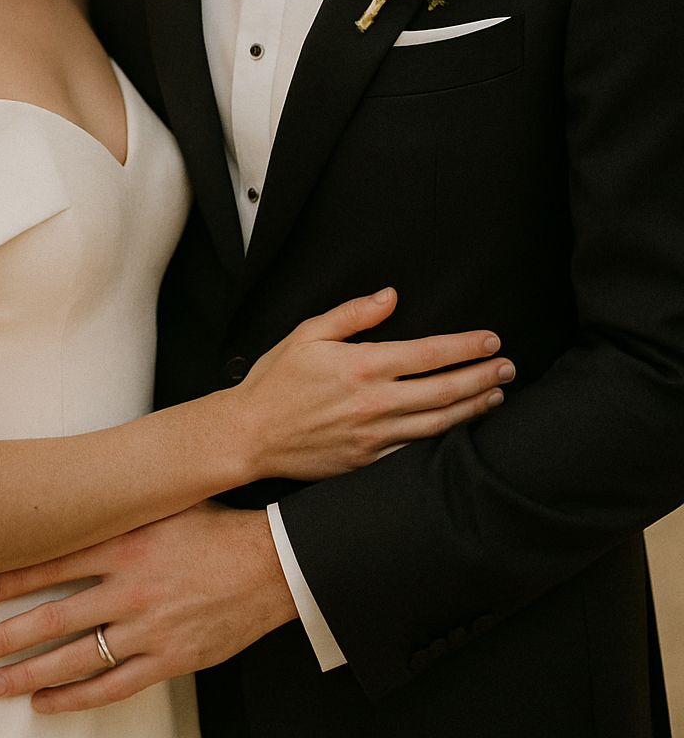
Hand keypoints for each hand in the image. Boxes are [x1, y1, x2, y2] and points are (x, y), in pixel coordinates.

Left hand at [0, 502, 295, 712]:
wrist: (272, 564)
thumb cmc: (218, 529)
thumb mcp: (165, 503)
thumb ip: (121, 506)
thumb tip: (78, 495)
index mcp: (128, 543)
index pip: (55, 562)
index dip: (14, 577)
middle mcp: (132, 588)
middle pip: (55, 616)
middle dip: (7, 635)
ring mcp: (149, 628)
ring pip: (77, 656)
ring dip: (30, 671)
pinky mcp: (169, 659)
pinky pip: (113, 685)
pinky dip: (76, 697)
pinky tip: (46, 702)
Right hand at [233, 287, 513, 480]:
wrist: (250, 435)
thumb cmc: (276, 381)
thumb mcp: (308, 333)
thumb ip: (353, 313)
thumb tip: (391, 296)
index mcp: (362, 366)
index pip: (429, 354)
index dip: (465, 347)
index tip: (491, 340)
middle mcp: (375, 404)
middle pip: (444, 390)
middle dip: (482, 377)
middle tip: (508, 367)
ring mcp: (375, 437)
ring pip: (438, 423)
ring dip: (472, 408)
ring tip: (495, 395)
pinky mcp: (370, 461)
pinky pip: (416, 449)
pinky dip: (444, 437)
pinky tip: (460, 428)